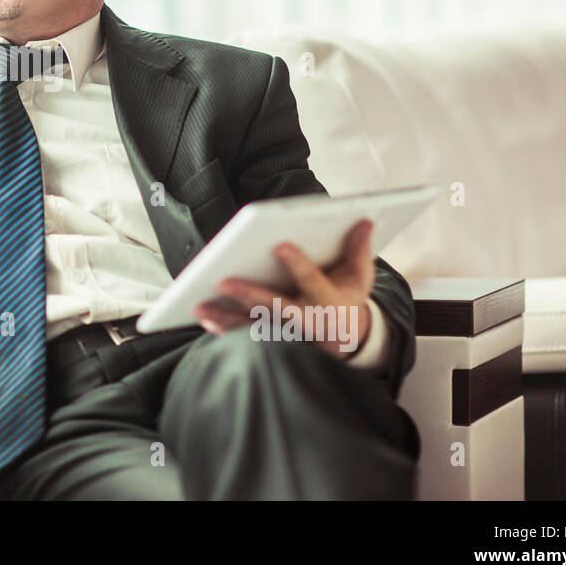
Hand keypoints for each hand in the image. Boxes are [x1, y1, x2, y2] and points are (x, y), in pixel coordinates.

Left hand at [193, 219, 375, 359]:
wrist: (347, 341)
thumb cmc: (346, 299)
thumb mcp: (359, 277)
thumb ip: (359, 250)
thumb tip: (365, 220)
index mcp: (330, 302)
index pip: (313, 281)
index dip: (298, 263)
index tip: (280, 244)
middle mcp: (308, 321)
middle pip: (276, 308)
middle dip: (249, 295)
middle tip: (223, 282)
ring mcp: (289, 336)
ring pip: (255, 327)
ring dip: (226, 318)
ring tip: (200, 306)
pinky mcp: (274, 344)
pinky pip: (246, 337)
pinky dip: (225, 329)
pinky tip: (205, 318)